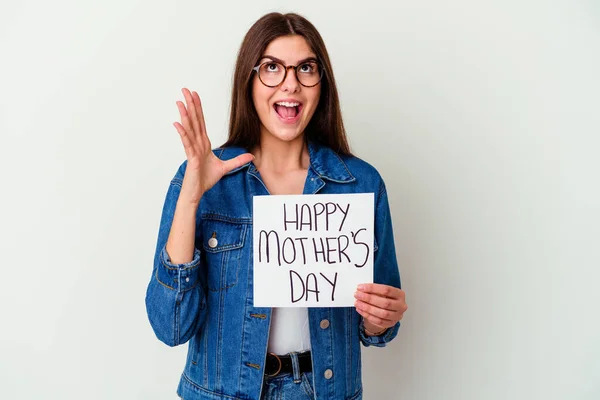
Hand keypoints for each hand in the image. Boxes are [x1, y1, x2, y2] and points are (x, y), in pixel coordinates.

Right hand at [173, 88, 253, 202]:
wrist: (197, 192)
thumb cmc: (205, 179)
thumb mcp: (226, 167)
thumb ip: (237, 160)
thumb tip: (251, 156)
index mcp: (203, 144)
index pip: (201, 122)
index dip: (199, 108)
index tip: (195, 95)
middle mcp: (197, 144)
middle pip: (194, 121)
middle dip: (191, 105)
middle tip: (185, 90)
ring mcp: (193, 150)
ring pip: (189, 129)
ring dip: (185, 115)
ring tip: (180, 102)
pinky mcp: (191, 158)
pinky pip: (187, 143)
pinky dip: (182, 133)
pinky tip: (178, 123)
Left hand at [354, 283, 406, 333]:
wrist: (389, 311)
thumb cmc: (385, 298)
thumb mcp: (383, 292)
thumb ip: (375, 290)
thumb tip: (362, 289)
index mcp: (400, 294)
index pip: (387, 290)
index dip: (372, 288)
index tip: (361, 287)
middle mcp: (401, 305)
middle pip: (385, 303)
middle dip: (369, 298)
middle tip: (358, 295)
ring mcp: (397, 316)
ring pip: (382, 313)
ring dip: (367, 308)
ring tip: (358, 303)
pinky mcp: (391, 323)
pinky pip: (378, 321)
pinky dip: (367, 315)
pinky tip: (360, 310)